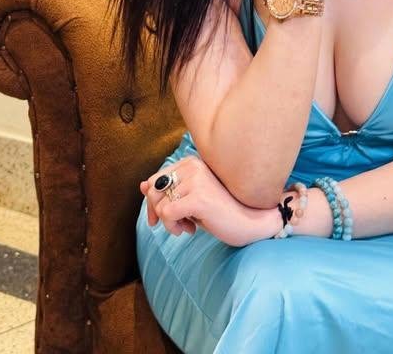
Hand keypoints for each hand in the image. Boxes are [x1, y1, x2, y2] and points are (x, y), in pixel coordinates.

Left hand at [140, 155, 267, 247]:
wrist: (251, 221)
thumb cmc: (222, 210)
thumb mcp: (191, 198)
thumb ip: (169, 190)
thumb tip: (141, 185)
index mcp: (191, 162)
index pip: (156, 179)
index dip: (153, 202)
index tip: (162, 218)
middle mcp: (193, 166)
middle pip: (153, 190)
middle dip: (157, 212)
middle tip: (175, 224)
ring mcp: (196, 180)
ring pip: (159, 203)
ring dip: (168, 222)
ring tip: (188, 226)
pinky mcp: (198, 198)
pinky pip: (167, 214)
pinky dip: (172, 227)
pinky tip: (189, 230)